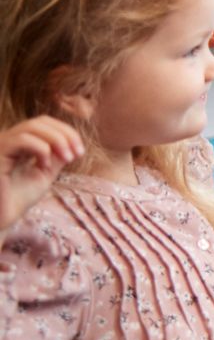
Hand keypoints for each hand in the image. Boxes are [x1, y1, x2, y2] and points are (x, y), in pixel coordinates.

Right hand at [0, 116, 83, 230]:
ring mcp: (2, 145)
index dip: (66, 132)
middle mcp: (9, 140)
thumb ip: (57, 157)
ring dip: (57, 139)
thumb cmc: (18, 199)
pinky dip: (41, 148)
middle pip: (40, 121)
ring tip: (68, 158)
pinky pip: (21, 139)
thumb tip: (73, 143)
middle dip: (65, 134)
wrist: (2, 217)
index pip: (44, 124)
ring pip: (31, 126)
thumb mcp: (45, 174)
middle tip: (77, 153)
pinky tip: (45, 165)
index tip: (80, 152)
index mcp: (20, 144)